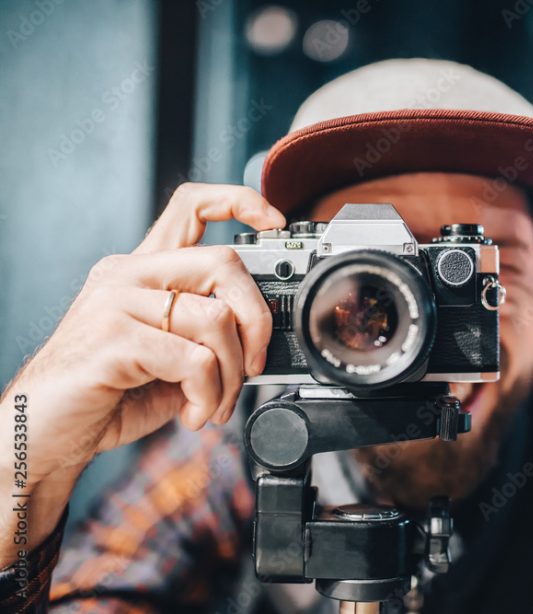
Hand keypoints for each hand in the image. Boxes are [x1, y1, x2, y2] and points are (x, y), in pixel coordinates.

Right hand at [0, 183, 284, 560]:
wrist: (44, 435)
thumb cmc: (107, 395)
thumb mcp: (170, 358)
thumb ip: (207, 337)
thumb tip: (260, 340)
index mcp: (142, 271)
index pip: (191, 205)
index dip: (240, 202)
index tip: (274, 222)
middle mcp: (127, 275)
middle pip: (223, 262)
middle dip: (257, 319)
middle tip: (253, 365)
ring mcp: (115, 302)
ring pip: (215, 319)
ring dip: (231, 376)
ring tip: (214, 404)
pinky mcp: (112, 338)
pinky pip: (195, 360)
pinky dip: (207, 395)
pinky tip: (192, 414)